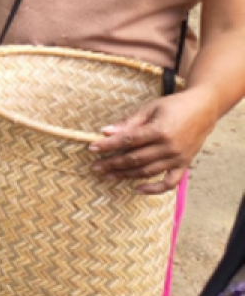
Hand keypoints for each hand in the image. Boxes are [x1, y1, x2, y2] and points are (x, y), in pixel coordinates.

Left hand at [90, 87, 219, 193]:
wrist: (204, 109)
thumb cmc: (174, 105)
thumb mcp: (150, 108)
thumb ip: (129, 122)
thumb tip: (106, 132)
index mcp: (159, 131)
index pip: (128, 141)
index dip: (108, 145)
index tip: (92, 148)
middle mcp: (169, 148)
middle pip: (135, 159)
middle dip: (113, 163)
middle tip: (95, 167)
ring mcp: (178, 159)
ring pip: (147, 171)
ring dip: (126, 175)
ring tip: (108, 176)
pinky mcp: (184, 165)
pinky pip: (169, 182)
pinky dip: (154, 189)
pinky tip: (137, 189)